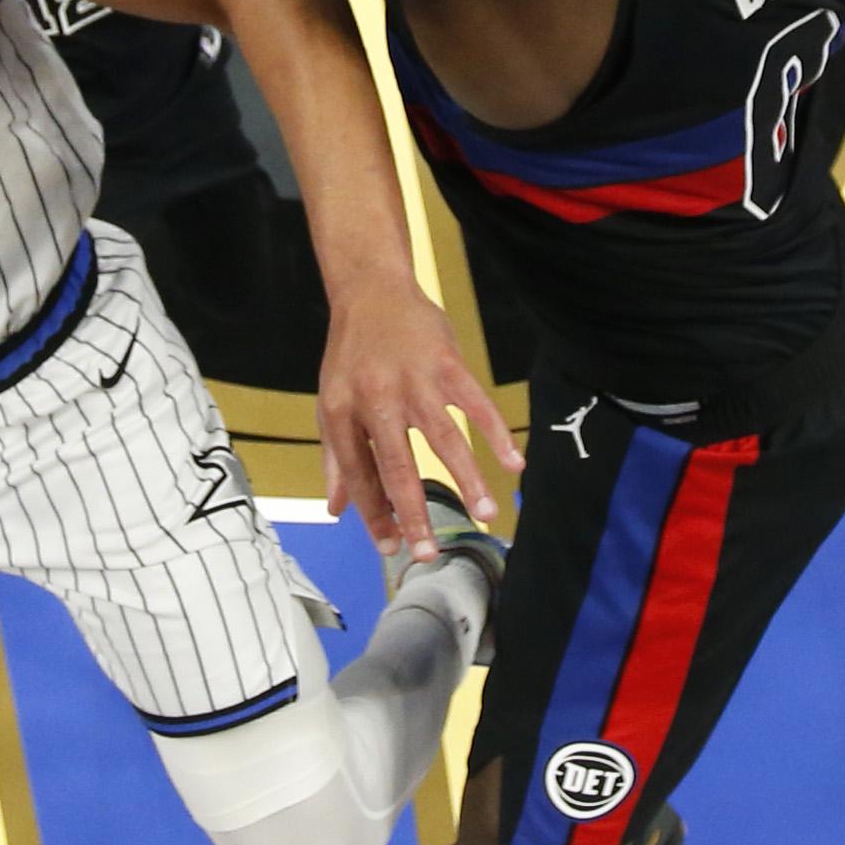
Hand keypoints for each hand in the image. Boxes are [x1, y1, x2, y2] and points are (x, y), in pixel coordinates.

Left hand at [317, 282, 521, 564]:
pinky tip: (513, 464)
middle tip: (429, 552)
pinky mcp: (447, 363)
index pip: (358, 474)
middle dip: (414, 512)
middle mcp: (376, 399)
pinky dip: (496, 435)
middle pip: (397, 465)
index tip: (390, 548)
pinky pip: (477, 404)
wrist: (371, 291)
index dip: (373, 514)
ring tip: (485, 515)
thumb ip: (336, 458)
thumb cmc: (352, 355)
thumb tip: (337, 510)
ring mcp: (415, 380)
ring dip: (467, 480)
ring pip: (444, 439)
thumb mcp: (331, 403)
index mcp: (342, 413)